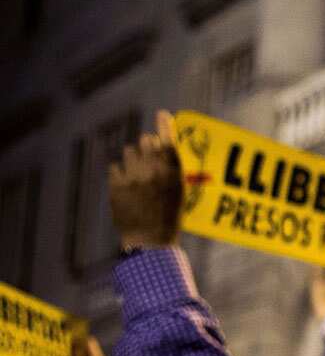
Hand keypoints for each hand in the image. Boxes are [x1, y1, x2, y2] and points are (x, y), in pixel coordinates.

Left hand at [108, 110, 181, 248]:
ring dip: (132, 158)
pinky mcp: (116, 184)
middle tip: (148, 159)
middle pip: (146, 140)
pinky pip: (115, 167)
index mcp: (173, 171)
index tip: (162, 114)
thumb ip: (169, 168)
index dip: (164, 123)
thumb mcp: (178, 191)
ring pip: (128, 150)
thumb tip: (159, 145)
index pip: (168, 138)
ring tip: (136, 175)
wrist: (151, 241)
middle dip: (147, 146)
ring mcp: (134, 176)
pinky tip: (126, 187)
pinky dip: (119, 175)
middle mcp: (154, 169)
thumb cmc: (169, 216)